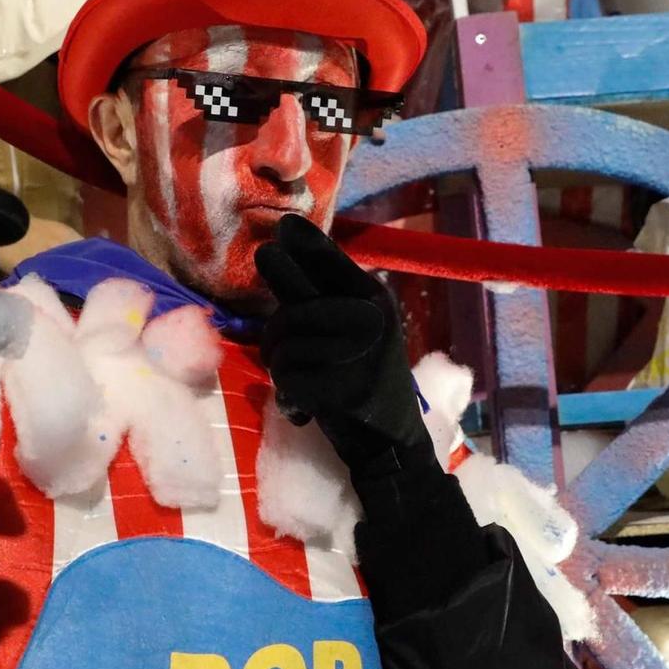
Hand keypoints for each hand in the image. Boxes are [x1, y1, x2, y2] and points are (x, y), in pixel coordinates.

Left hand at [257, 215, 430, 472]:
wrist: (393, 441)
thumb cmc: (363, 377)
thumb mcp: (355, 329)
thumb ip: (321, 296)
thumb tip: (274, 250)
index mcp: (372, 297)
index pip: (326, 258)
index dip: (300, 241)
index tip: (284, 227)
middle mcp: (368, 316)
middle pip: (292, 303)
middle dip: (275, 328)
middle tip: (277, 342)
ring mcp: (358, 352)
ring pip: (282, 344)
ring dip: (280, 370)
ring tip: (299, 384)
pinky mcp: (343, 388)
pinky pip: (287, 380)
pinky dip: (288, 398)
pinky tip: (303, 408)